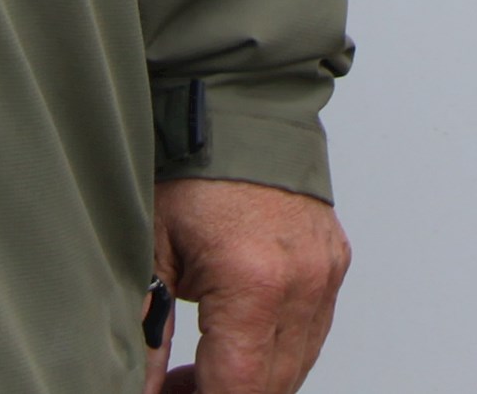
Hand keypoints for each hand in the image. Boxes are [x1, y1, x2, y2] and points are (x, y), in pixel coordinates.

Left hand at [149, 176, 345, 393]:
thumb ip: (150, 328)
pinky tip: (240, 339)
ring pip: (297, 366)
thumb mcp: (153, 248)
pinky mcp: (335, 265)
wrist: (242, 109)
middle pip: (272, 386)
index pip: (239, 387)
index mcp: (255, 280)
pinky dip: (279, 349)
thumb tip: (141, 385)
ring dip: (255, 379)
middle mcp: (302, 282)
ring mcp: (325, 274)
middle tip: (179, 386)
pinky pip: (313, 332)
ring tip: (205, 367)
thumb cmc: (194, 168)